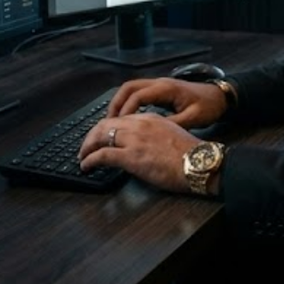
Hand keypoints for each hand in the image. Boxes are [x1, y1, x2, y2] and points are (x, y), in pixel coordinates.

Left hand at [77, 111, 203, 193]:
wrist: (200, 163)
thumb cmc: (191, 155)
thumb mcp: (171, 135)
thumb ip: (154, 135)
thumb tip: (143, 146)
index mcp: (150, 118)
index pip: (120, 119)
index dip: (106, 128)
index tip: (101, 137)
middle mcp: (139, 124)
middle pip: (105, 124)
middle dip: (91, 136)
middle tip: (86, 147)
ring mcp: (134, 139)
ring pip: (100, 136)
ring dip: (87, 147)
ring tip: (83, 157)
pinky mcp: (131, 156)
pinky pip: (102, 155)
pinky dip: (90, 160)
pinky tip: (87, 166)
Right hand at [107, 77, 228, 131]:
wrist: (220, 96)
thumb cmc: (209, 106)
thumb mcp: (193, 118)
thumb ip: (173, 124)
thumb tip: (154, 134)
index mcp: (166, 89)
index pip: (137, 95)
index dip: (125, 110)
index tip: (118, 125)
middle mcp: (160, 83)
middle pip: (128, 88)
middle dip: (115, 104)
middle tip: (107, 123)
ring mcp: (159, 85)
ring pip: (131, 89)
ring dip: (120, 103)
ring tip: (112, 121)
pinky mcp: (160, 91)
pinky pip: (138, 93)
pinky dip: (128, 103)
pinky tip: (126, 118)